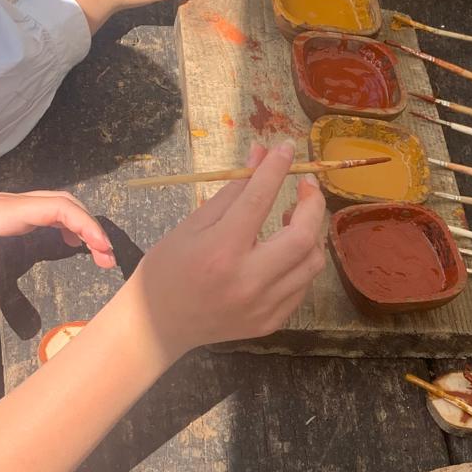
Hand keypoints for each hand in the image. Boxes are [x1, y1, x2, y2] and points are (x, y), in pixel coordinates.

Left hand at [0, 188, 114, 324]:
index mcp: (2, 212)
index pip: (56, 208)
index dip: (85, 225)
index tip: (101, 249)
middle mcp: (8, 205)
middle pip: (64, 202)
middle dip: (91, 226)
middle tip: (105, 258)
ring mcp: (5, 206)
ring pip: (54, 204)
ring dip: (79, 223)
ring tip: (94, 253)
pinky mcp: (0, 212)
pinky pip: (42, 211)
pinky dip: (63, 223)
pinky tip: (66, 241)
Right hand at [127, 141, 326, 361]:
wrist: (159, 324)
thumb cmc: (169, 268)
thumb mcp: (192, 224)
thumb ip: (233, 191)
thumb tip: (261, 155)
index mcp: (220, 251)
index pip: (260, 200)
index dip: (277, 169)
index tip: (287, 148)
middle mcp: (247, 281)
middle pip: (303, 237)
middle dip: (313, 204)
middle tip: (306, 186)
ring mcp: (262, 306)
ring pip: (311, 263)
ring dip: (311, 233)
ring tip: (293, 217)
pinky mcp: (271, 322)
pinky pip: (303, 285)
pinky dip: (301, 261)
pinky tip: (285, 249)